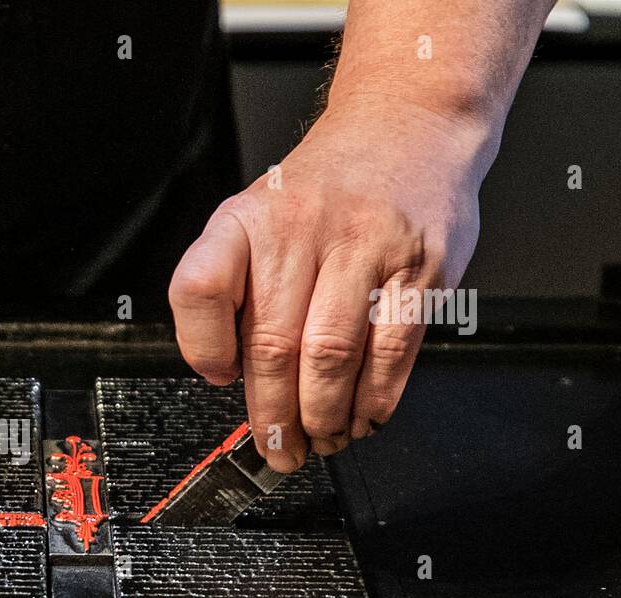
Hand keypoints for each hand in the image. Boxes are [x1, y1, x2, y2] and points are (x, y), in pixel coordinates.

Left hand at [169, 97, 487, 469]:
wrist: (407, 127)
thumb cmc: (323, 192)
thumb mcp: (255, 217)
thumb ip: (233, 287)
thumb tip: (226, 375)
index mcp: (245, 221)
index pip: (200, 287)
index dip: (204, 347)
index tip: (221, 380)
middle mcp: (300, 229)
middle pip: (272, 342)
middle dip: (273, 413)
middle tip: (278, 447)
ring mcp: (363, 245)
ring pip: (331, 354)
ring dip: (323, 414)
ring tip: (321, 439)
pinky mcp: (420, 266)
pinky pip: (392, 348)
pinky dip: (376, 397)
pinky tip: (364, 415)